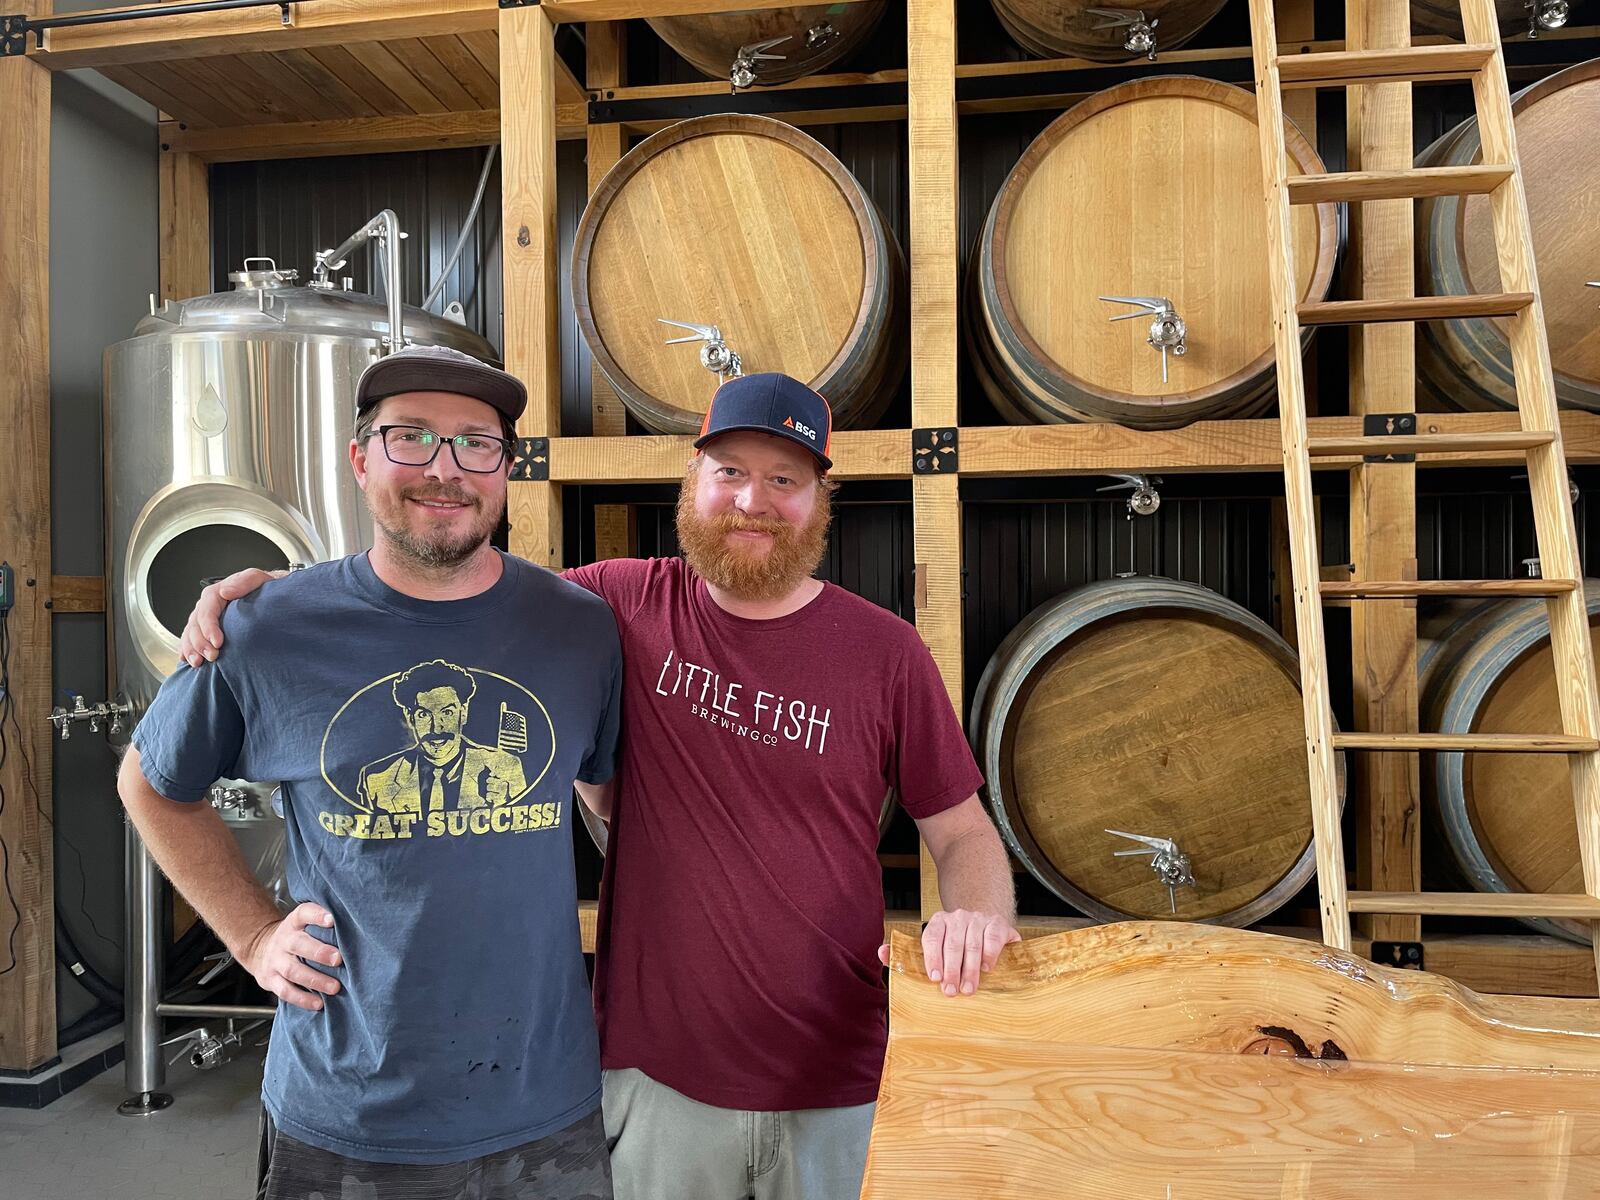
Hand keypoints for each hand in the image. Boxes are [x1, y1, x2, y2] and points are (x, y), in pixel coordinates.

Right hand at [180, 567, 279, 666]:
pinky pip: (190, 639)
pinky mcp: (206, 630)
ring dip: (192, 649)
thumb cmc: (265, 589)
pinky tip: (189, 660)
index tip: (218, 642)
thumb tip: (226, 591)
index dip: (209, 627)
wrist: (271, 596)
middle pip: (195, 625)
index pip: (207, 610)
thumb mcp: (259, 579)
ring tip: (198, 663)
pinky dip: (188, 650)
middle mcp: (207, 606)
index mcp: (216, 593)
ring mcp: (204, 619)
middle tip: (212, 656)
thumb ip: (245, 581)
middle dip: (200, 643)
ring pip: (190, 634)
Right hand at [239, 902, 342, 1011]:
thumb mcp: (304, 923)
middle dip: (320, 952)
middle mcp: (284, 940)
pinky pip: (286, 991)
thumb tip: (359, 925)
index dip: (316, 915)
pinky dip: (302, 999)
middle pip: (298, 944)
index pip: (303, 913)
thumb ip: (324, 924)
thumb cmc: (297, 937)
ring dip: (315, 980)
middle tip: (339, 959)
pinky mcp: (271, 980)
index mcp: (294, 923)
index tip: (332, 920)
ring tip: (335, 987)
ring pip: (293, 971)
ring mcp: (276, 961)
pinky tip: (319, 1003)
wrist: (260, 949)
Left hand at [879, 909, 1020, 996]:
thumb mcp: (932, 948)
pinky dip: (990, 954)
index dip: (932, 958)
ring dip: (971, 969)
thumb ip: (905, 952)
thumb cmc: (956, 944)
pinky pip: (993, 937)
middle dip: (952, 970)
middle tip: (951, 991)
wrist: (985, 927)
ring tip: (968, 989)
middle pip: (953, 944)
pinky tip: (988, 969)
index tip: (934, 978)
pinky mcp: (998, 923)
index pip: (931, 937)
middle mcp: (957, 917)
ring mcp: (978, 918)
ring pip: (973, 944)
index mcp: (938, 921)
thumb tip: (881, 952)